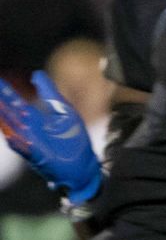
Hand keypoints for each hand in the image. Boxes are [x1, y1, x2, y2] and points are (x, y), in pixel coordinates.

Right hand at [0, 72, 102, 205]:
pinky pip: (22, 147)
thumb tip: (36, 74)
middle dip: (2, 101)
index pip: (15, 100)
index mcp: (33, 115)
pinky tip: (11, 135)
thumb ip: (49, 92)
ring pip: (11, 127)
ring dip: (3, 117)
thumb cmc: (73, 138)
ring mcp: (29, 140)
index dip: (5, 90)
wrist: (83, 164)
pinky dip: (16, 141)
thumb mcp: (63, 110)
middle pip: (9, 111)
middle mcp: (27, 127)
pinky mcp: (35, 154)